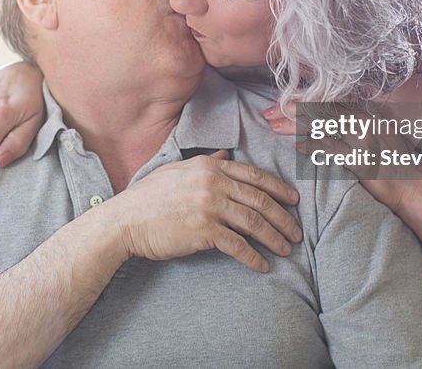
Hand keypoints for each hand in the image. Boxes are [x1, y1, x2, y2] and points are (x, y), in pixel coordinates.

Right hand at [106, 151, 302, 272]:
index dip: (278, 188)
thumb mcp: (177, 170)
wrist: (125, 221)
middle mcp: (212, 183)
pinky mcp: (203, 231)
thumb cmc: (149, 197)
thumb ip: (205, 162)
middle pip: (259, 200)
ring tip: (285, 249)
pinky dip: (253, 257)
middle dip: (283, 217)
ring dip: (274, 238)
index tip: (293, 201)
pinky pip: (237, 245)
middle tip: (296, 232)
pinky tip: (262, 265)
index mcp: (209, 166)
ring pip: (253, 222)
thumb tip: (225, 155)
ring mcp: (209, 207)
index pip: (253, 175)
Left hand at [264, 98, 421, 214]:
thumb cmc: (394, 159)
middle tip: (269, 111)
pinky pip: (330, 150)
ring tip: (274, 126)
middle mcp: (366, 119)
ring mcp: (364, 138)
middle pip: (321, 109)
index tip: (282, 99)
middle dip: (292, 109)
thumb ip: (356, 117)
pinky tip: (295, 148)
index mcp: (369, 109)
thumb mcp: (378, 129)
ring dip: (294, 126)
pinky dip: (311, 148)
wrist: (413, 186)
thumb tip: (328, 111)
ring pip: (321, 126)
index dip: (303, 98)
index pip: (328, 97)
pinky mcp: (361, 159)